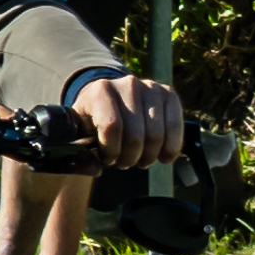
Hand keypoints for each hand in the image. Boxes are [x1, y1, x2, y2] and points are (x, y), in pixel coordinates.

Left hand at [68, 74, 191, 168]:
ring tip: (140, 160)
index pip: (111, 126)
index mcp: (100, 91)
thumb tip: (94, 169)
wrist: (110, 98)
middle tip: (124, 163)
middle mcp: (127, 84)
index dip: (111, 150)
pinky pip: (175, 126)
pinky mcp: (168, 93)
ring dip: (149, 155)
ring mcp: (150, 87)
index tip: (108, 160)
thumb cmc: (93, 119)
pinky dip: (171, 147)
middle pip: (135, 134)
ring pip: (156, 134)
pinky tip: (164, 158)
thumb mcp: (79, 133)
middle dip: (130, 157)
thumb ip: (79, 154)